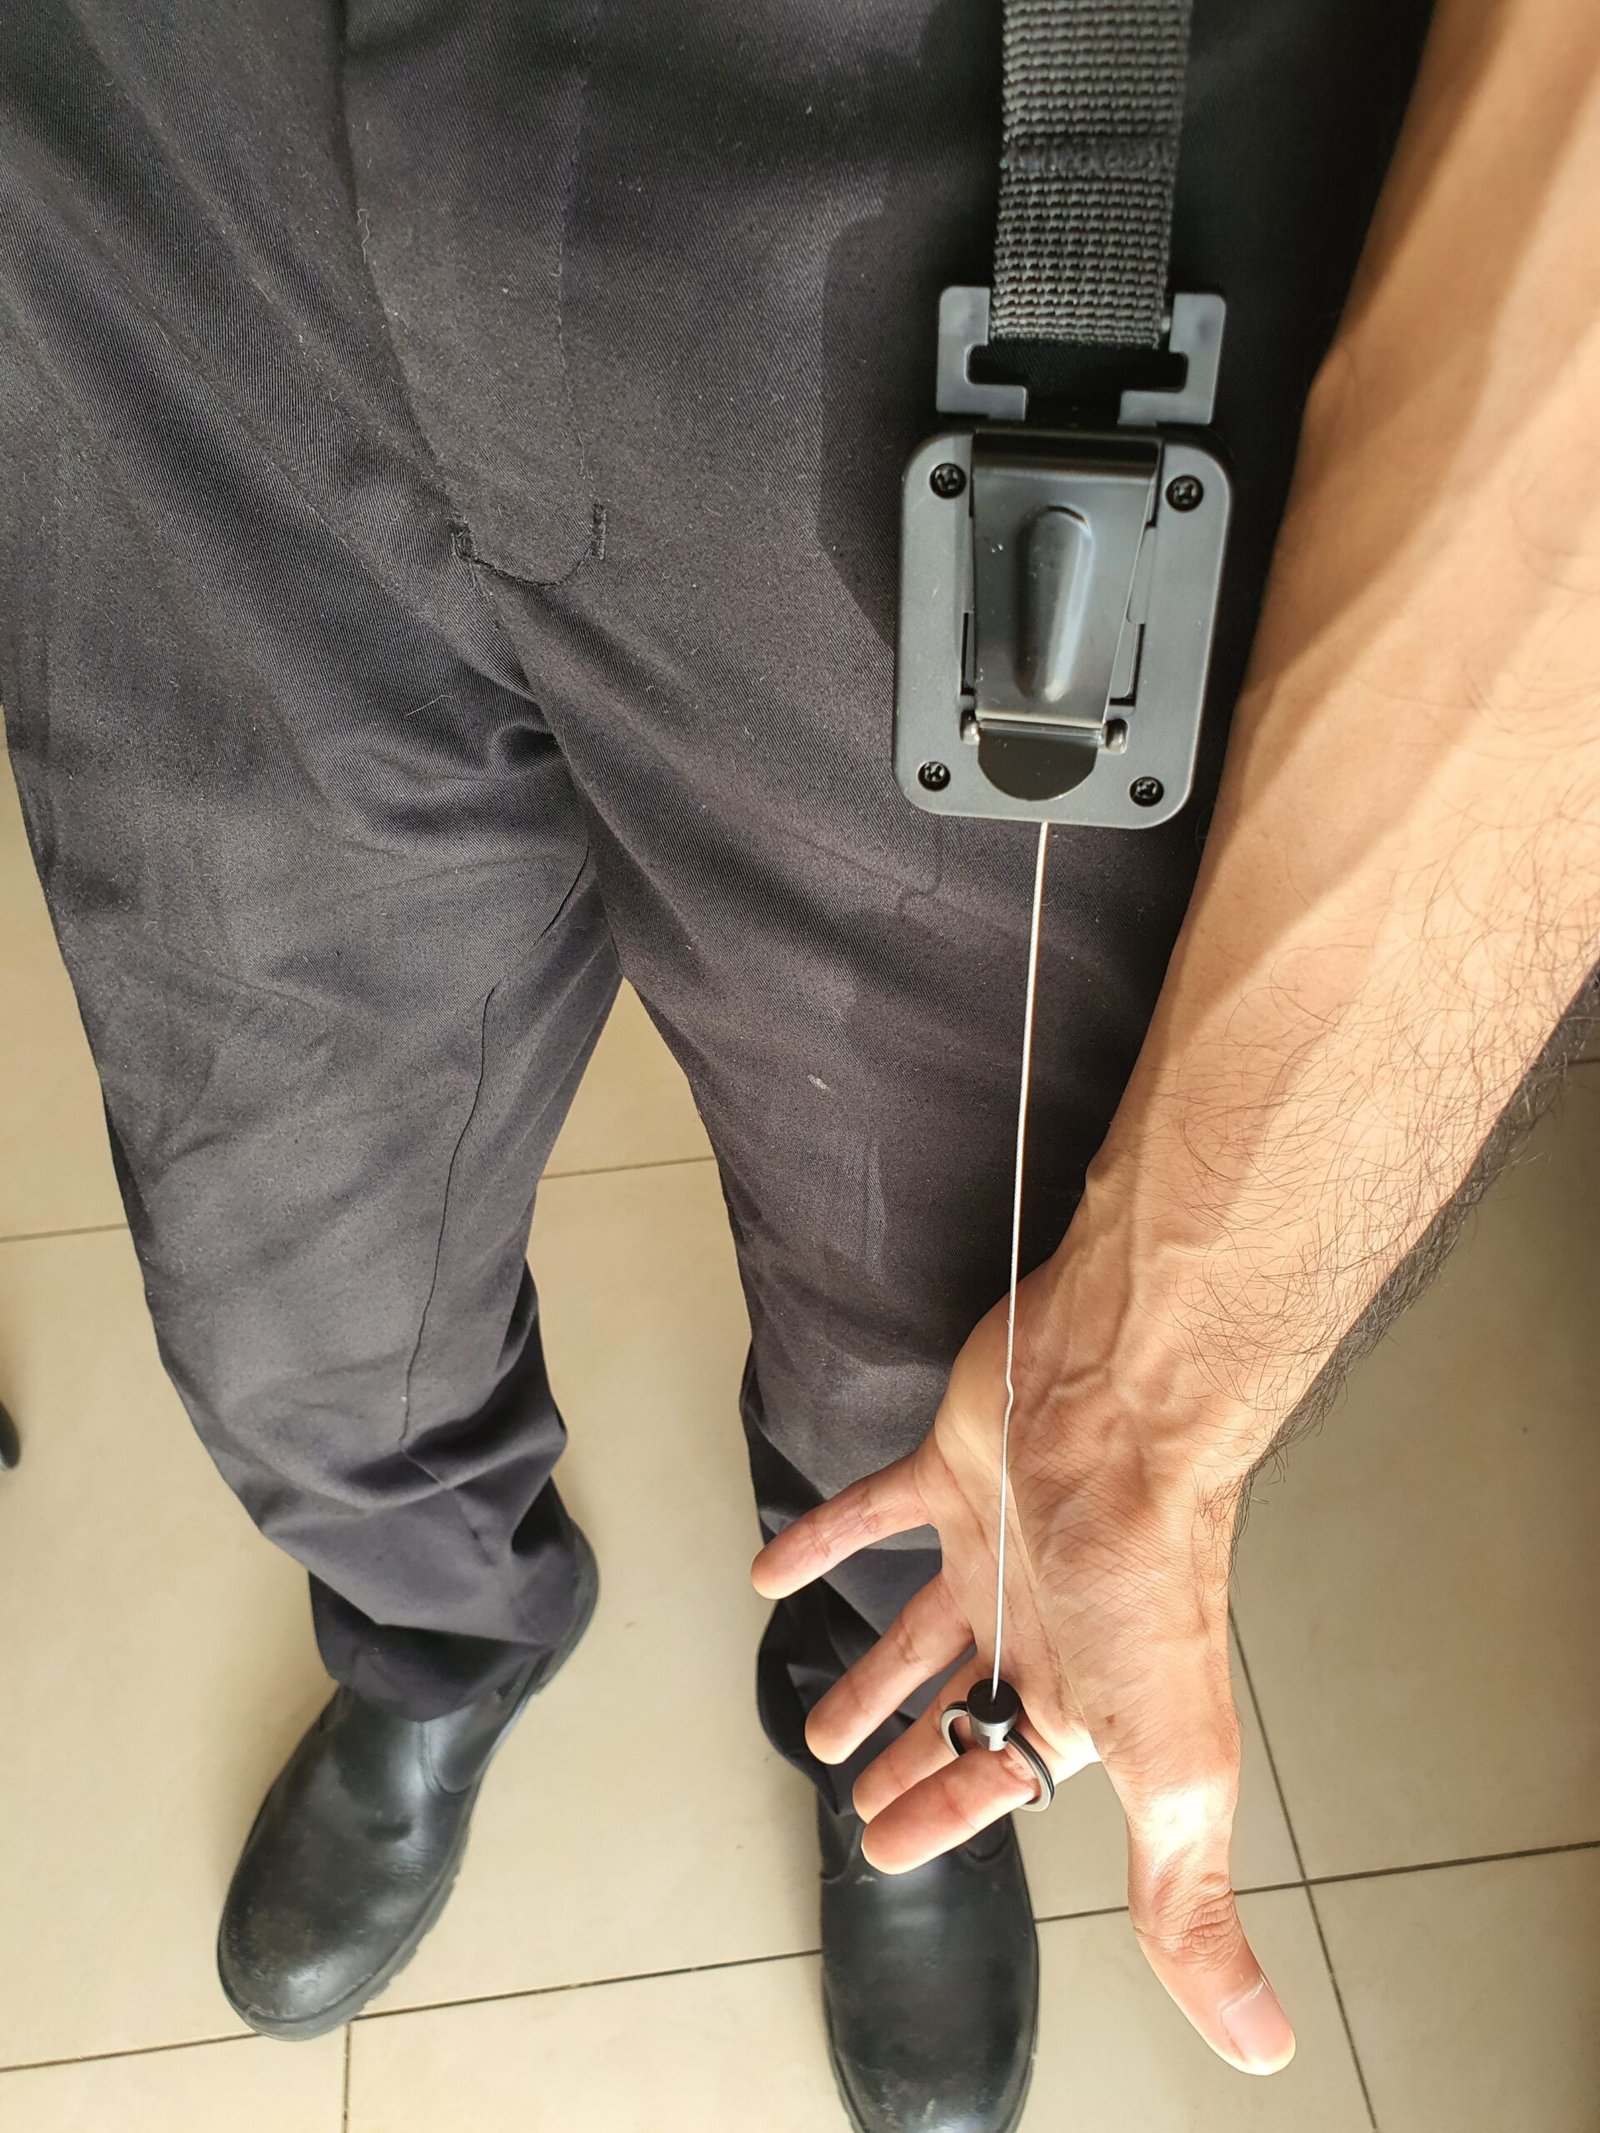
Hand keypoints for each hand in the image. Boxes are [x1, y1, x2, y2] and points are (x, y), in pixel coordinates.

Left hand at [751, 1259, 1296, 2075]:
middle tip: (856, 1793)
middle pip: (963, 1704)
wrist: (1127, 1408)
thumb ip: (1188, 1899)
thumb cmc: (1146, 1575)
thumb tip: (1258, 2044)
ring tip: (817, 1720)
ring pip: (917, 1622)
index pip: (1000, 1777)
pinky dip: (819, 1541)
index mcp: (1084, 1697)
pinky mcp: (953, 1465)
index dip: (944, 1819)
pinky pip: (874, 1511)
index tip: (887, 1853)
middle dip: (916, 1755)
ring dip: (868, 1673)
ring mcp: (994, 1542)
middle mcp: (1039, 1622)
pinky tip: (769, 1569)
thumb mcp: (1168, 1765)